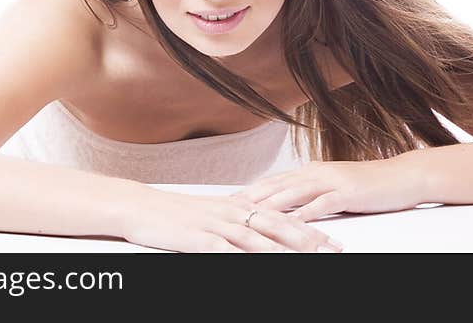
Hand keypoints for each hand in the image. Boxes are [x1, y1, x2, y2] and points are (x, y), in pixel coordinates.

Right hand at [118, 187, 344, 252]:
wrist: (140, 207)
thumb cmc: (175, 213)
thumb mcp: (211, 212)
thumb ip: (236, 218)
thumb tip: (260, 226)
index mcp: (236, 206)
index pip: (280, 216)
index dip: (307, 226)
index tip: (330, 237)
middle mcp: (231, 212)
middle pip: (277, 225)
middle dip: (307, 238)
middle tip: (331, 248)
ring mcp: (215, 225)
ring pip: (256, 238)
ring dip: (283, 250)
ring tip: (306, 259)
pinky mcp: (198, 238)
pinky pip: (225, 251)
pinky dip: (243, 259)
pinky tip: (258, 265)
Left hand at [231, 156, 424, 221]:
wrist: (403, 176)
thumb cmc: (370, 184)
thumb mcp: (335, 185)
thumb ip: (313, 190)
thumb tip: (291, 199)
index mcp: (312, 170)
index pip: (274, 180)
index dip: (250, 190)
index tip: (228, 200)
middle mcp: (317, 172)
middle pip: (276, 185)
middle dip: (250, 197)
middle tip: (227, 208)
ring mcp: (331, 181)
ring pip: (293, 193)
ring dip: (270, 204)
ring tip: (249, 215)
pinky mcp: (346, 192)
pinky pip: (321, 204)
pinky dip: (304, 213)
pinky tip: (291, 222)